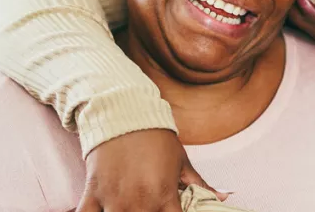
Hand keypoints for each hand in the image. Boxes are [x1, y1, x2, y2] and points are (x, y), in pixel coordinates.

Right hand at [76, 129, 220, 211]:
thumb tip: (222, 198)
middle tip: (152, 207)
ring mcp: (113, 200)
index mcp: (162, 196)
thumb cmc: (154, 136)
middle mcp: (138, 202)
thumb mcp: (181, 161)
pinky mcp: (92, 194)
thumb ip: (199, 185)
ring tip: (132, 209)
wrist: (122, 113)